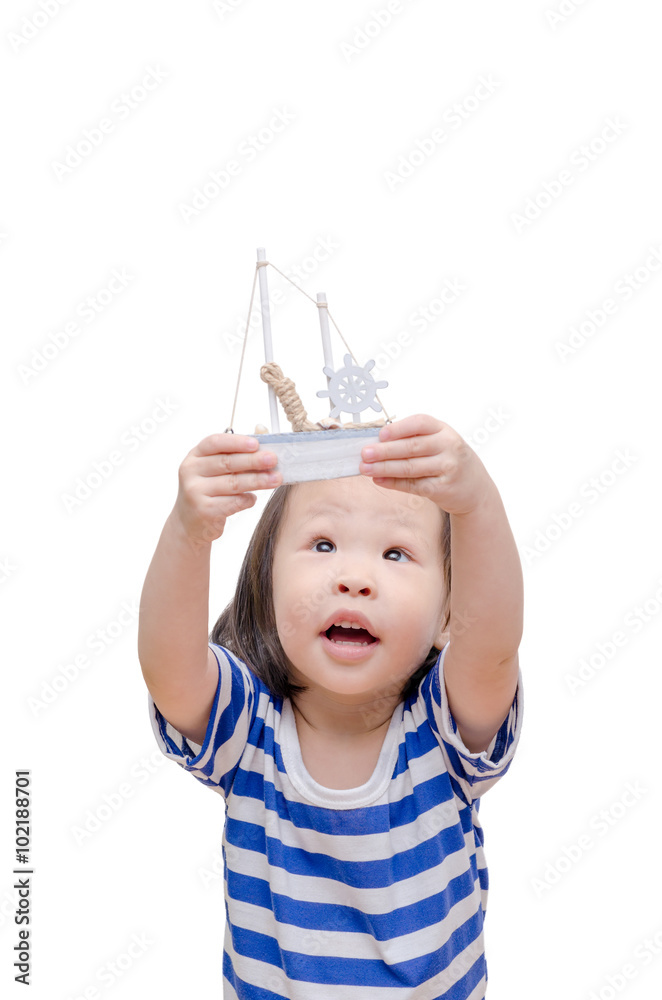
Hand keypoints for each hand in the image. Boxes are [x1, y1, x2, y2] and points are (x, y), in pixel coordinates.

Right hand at [172, 433, 281, 543]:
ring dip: (257, 481)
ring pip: (233, 483)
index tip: (256, 443)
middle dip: (253, 461)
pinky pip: (233, 502)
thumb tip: (262, 431)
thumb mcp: (216, 469)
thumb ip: (238, 451)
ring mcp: (195, 491)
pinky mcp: (204, 510)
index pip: (215, 442)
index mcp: (195, 456)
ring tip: (275, 479)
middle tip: (273, 460)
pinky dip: (248, 499)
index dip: (237, 442)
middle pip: (226, 463)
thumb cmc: (208, 491)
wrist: (189, 522)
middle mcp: (191, 471)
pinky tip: (253, 498)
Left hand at [359, 413, 493, 515]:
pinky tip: (379, 480)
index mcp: (444, 429)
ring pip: (410, 467)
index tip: (380, 434)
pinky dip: (393, 483)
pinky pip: (413, 485)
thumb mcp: (438, 442)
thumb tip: (376, 443)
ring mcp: (448, 467)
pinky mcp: (443, 488)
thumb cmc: (448, 460)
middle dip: (385, 451)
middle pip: (411, 447)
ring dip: (384, 468)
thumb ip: (413, 439)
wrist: (475, 487)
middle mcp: (449, 446)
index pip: (420, 423)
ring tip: (365, 468)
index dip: (398, 428)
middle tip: (365, 453)